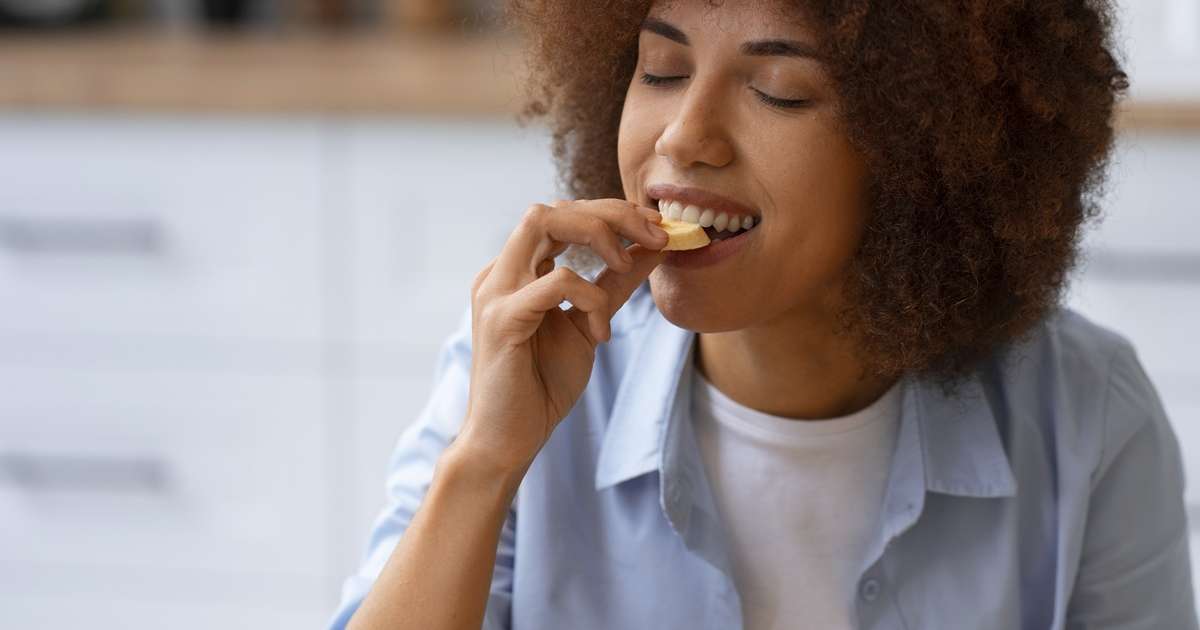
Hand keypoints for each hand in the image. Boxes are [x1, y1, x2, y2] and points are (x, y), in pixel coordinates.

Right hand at [454, 198, 668, 474]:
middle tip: (655, 235)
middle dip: (610, 212)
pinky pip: (556, 280)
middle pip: (552, 206)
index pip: (561, 215)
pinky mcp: (502, 319)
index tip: (656, 229)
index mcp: (518, 271)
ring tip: (627, 265)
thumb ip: (615, 284)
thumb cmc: (543, 385)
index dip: (611, 212)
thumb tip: (653, 248)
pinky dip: (590, 296)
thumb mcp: (590, 324)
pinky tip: (602, 331)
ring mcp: (496, 292)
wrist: (509, 439)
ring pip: (543, 221)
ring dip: (598, 234)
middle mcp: (501, 272)